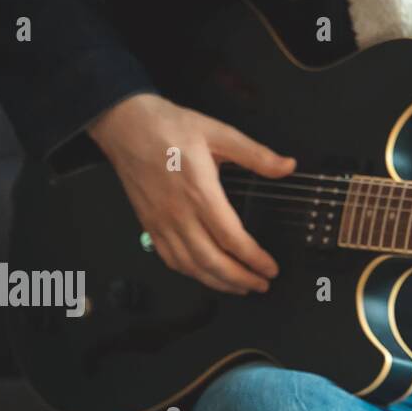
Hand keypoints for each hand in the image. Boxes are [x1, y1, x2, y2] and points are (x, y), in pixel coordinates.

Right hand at [87, 93, 295, 293]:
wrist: (123, 123)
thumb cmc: (166, 126)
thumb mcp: (218, 132)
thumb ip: (255, 154)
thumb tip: (287, 166)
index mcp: (200, 192)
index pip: (232, 238)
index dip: (254, 259)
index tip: (270, 269)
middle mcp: (179, 213)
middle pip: (212, 261)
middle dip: (240, 279)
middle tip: (261, 285)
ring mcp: (161, 222)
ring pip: (191, 266)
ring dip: (218, 282)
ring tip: (240, 287)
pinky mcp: (149, 225)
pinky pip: (170, 259)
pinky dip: (191, 273)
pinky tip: (206, 275)